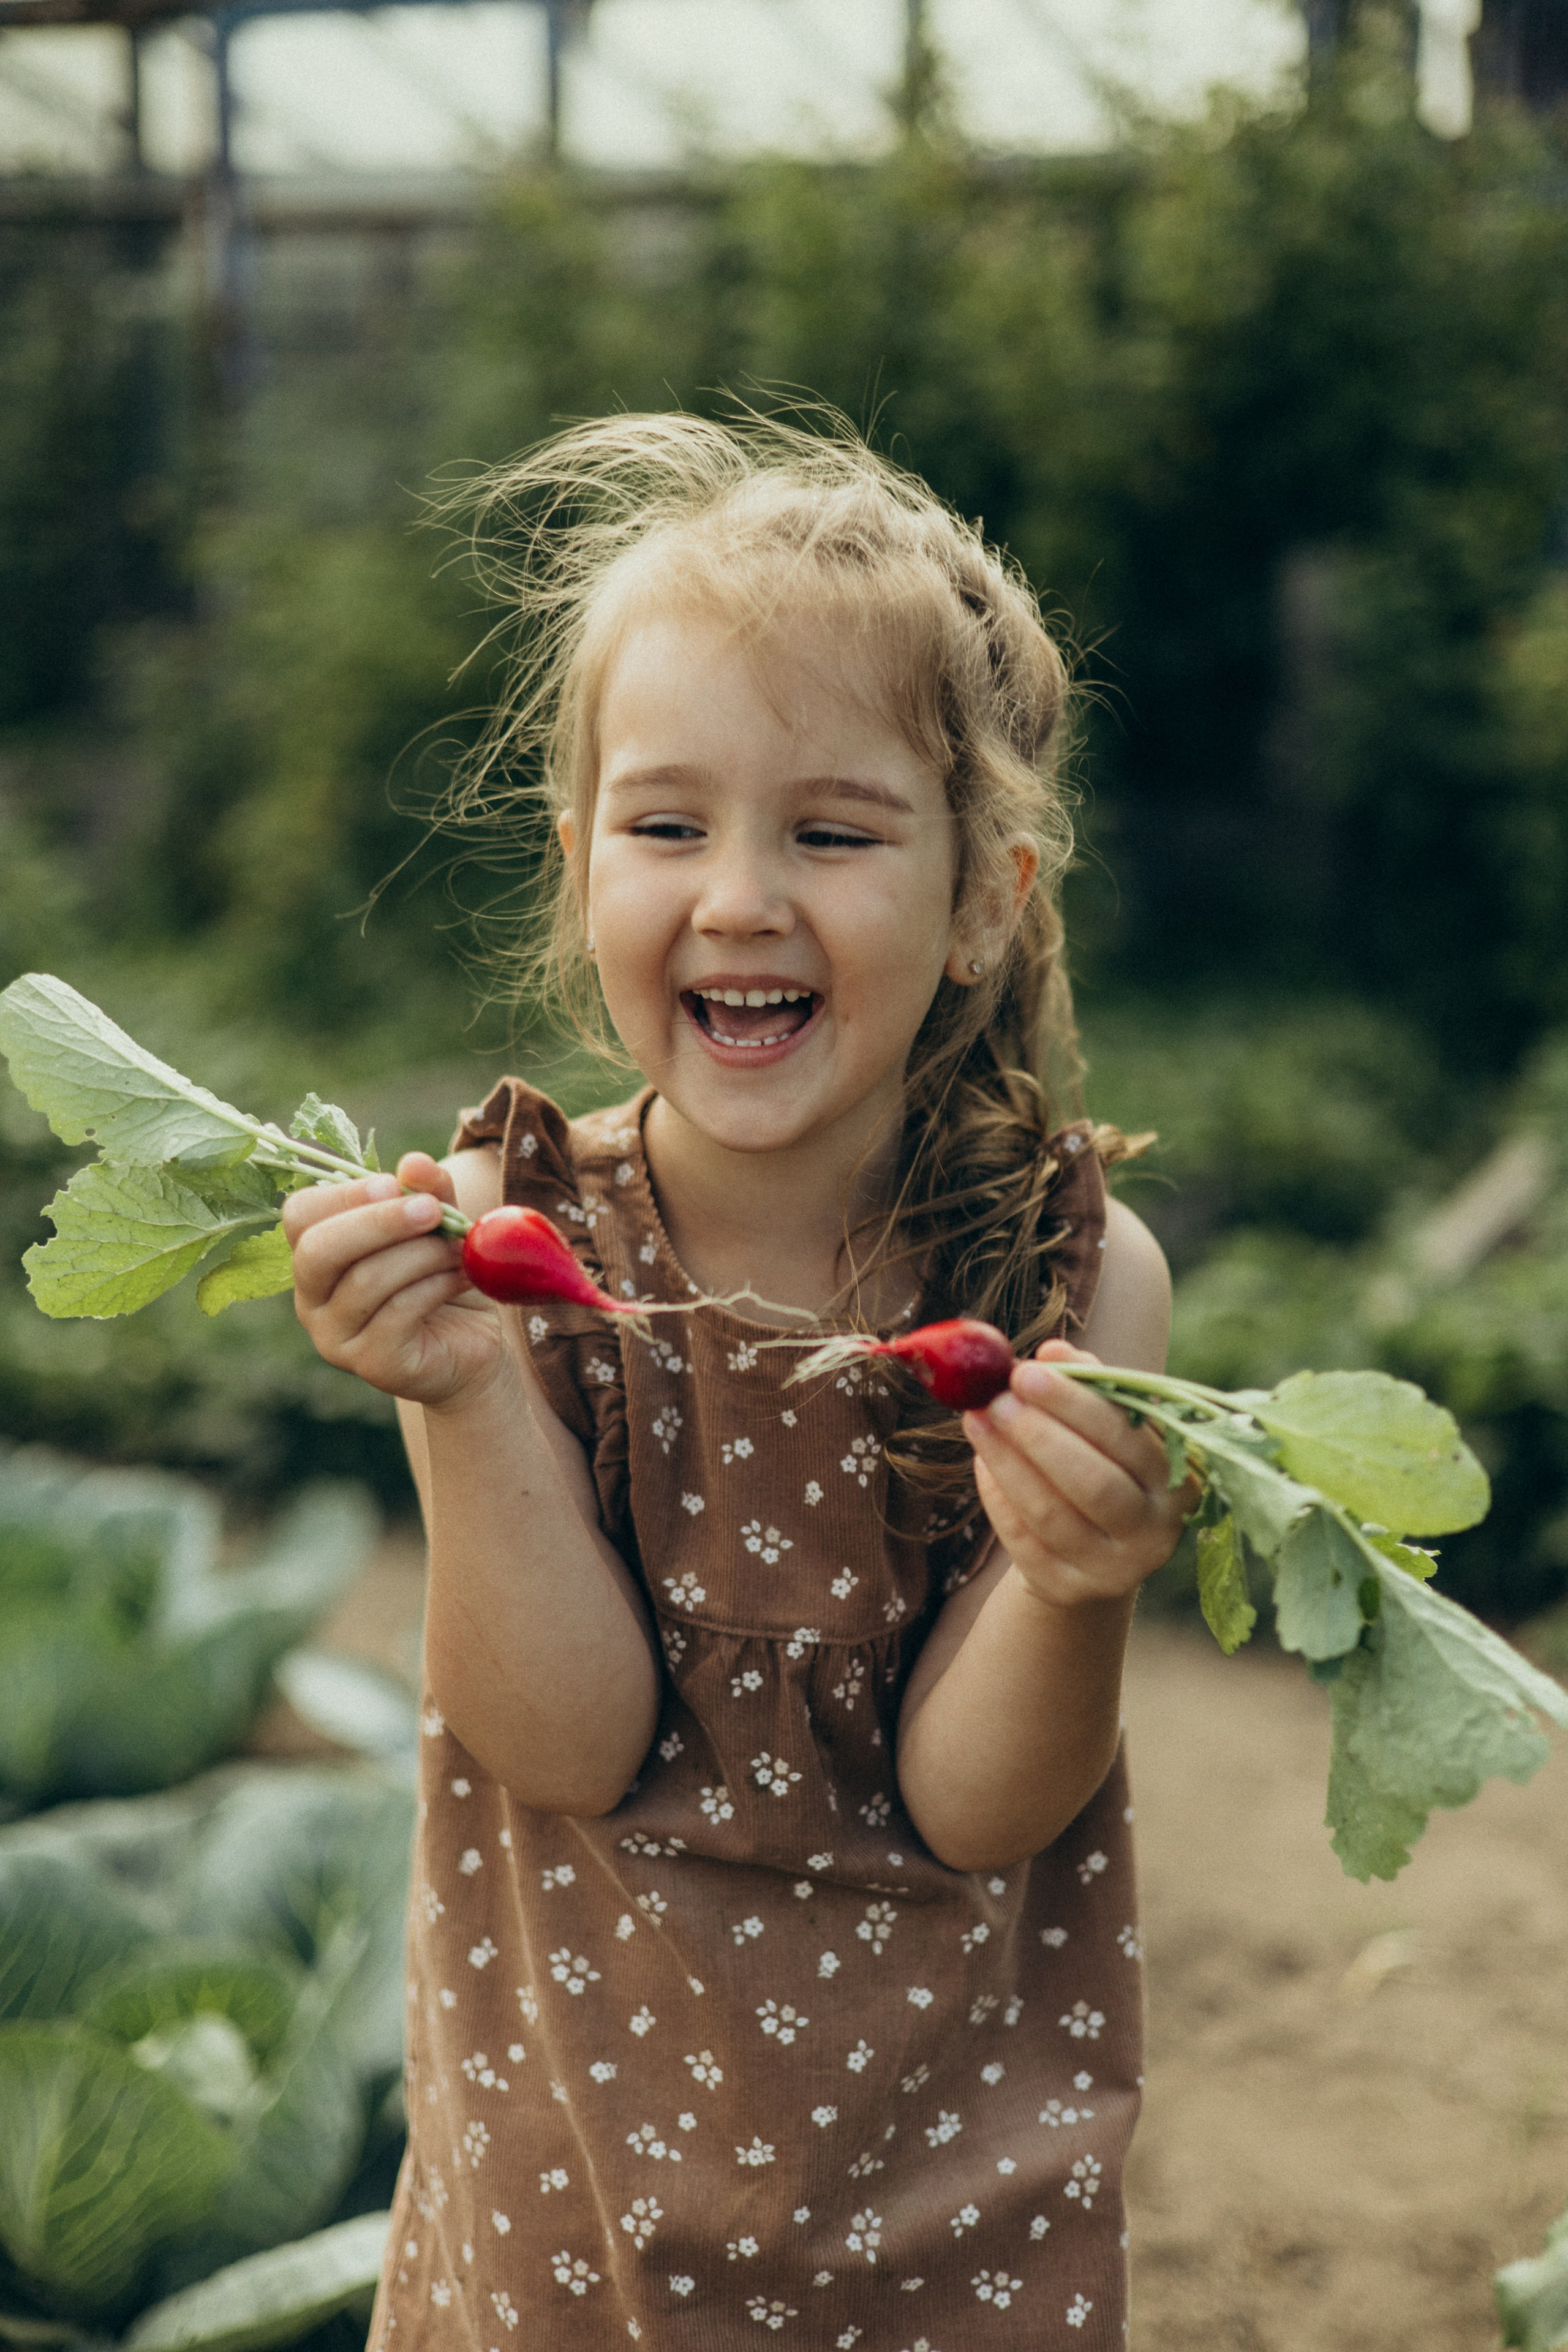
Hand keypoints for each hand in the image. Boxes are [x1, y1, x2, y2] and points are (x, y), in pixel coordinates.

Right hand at [282, 1153, 507, 1409]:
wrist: (473, 1348)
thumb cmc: (444, 1281)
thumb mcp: (440, 1229)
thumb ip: (428, 1193)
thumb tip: (413, 1162)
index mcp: (317, 1257)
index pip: (300, 1216)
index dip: (344, 1194)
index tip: (394, 1184)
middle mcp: (312, 1299)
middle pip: (319, 1250)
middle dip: (379, 1222)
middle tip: (432, 1210)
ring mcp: (336, 1337)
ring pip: (365, 1280)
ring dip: (422, 1255)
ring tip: (459, 1249)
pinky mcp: (372, 1363)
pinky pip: (397, 1313)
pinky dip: (436, 1286)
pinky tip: (462, 1277)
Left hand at [962, 1338, 1196, 1609]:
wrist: (1095, 1553)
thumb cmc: (1103, 1468)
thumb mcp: (1109, 1430)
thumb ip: (1090, 1386)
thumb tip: (1054, 1351)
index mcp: (1179, 1480)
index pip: (1127, 1439)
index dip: (1075, 1404)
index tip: (1026, 1370)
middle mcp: (1155, 1532)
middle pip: (1094, 1484)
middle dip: (1039, 1435)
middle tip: (996, 1397)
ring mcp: (1113, 1569)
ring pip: (1052, 1514)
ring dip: (1007, 1462)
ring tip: (976, 1418)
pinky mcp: (1067, 1588)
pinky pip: (1023, 1541)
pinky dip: (998, 1498)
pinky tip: (981, 1461)